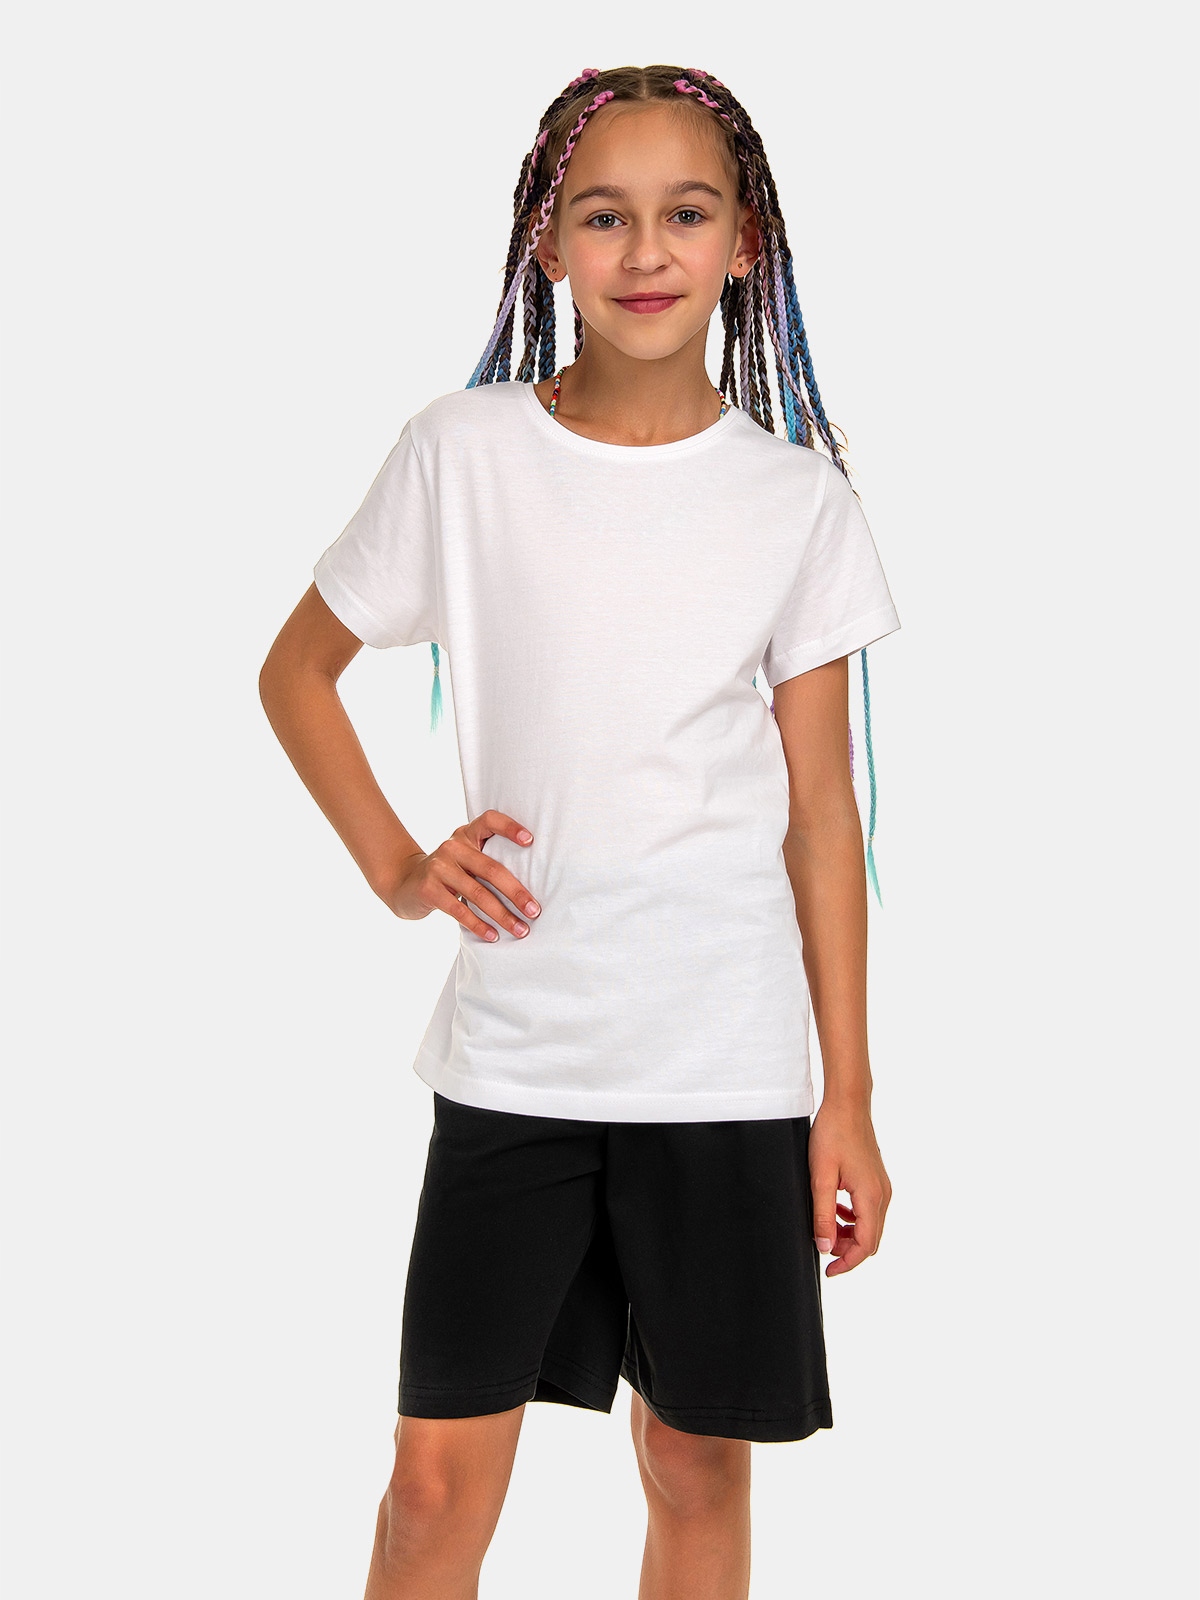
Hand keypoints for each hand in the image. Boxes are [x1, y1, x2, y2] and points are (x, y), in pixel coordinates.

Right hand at [382, 810, 540, 941]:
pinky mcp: (428, 889)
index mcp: (466, 834)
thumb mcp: (464, 859)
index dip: (510, 827)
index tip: (531, 841)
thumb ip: (487, 862)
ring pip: (478, 893)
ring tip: (520, 929)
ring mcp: (438, 867)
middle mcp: (453, 847)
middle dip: (517, 893)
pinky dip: (479, 925)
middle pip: (491, 868)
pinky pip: (459, 910)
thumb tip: (528, 891)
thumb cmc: (448, 873)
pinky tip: (493, 936)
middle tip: (534, 911)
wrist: (404, 884)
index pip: (489, 820)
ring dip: (503, 915)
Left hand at [808, 1097, 891, 1276]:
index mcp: (871, 1197)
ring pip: (869, 1226)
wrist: (847, 1105)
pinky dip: (853, 1219)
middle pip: (870, 1239)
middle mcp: (883, 1195)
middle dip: (847, 1250)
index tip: (829, 1271)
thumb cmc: (833, 1135)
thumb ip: (823, 1214)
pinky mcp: (876, 1180)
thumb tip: (825, 1246)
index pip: (865, 1245)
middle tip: (823, 1248)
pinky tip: (835, 1210)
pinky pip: (868, 1210)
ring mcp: (882, 1187)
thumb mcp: (821, 1177)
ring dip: (849, 1235)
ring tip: (825, 1229)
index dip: (847, 1263)